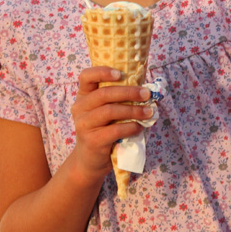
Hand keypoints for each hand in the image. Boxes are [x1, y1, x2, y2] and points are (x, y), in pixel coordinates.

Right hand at [70, 67, 154, 181]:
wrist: (90, 160)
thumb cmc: (104, 129)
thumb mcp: (108, 111)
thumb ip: (120, 99)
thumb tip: (149, 90)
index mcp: (83, 96)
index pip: (86, 76)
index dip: (103, 72)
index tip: (121, 74)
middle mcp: (80, 108)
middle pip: (103, 93)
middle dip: (129, 92)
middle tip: (147, 94)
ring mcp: (83, 125)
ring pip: (110, 111)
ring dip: (134, 110)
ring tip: (149, 112)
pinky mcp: (92, 140)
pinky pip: (115, 130)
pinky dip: (130, 127)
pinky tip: (139, 127)